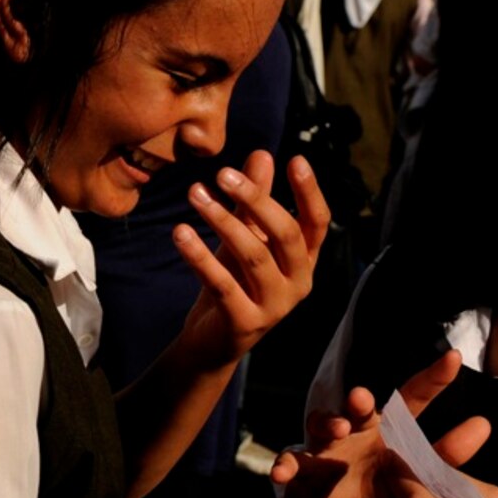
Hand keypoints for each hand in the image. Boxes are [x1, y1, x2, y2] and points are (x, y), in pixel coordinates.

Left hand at [172, 151, 330, 370]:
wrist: (210, 343)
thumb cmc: (233, 283)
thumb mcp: (244, 238)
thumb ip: (254, 202)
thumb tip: (262, 154)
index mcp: (305, 261)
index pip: (317, 223)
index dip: (309, 192)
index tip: (295, 160)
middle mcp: (298, 284)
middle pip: (286, 234)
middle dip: (257, 199)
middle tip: (223, 173)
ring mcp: (275, 307)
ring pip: (253, 255)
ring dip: (222, 220)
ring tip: (194, 193)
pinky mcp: (245, 323)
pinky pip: (222, 284)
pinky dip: (199, 256)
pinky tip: (179, 232)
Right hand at [271, 350, 488, 497]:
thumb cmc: (383, 477)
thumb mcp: (415, 470)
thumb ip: (446, 453)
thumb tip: (484, 425)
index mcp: (390, 424)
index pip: (413, 398)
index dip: (433, 379)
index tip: (455, 358)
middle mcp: (357, 426)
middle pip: (360, 407)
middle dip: (360, 401)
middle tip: (364, 397)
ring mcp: (328, 444)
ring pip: (323, 426)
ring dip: (326, 423)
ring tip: (335, 429)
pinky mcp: (306, 467)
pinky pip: (294, 464)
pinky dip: (285, 466)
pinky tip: (281, 472)